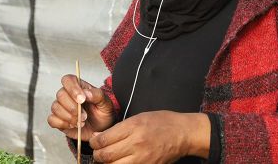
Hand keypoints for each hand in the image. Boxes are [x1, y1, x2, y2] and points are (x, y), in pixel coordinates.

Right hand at [47, 74, 114, 140]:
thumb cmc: (102, 113)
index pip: (68, 80)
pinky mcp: (58, 120)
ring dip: (69, 117)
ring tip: (81, 122)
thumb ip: (97, 95)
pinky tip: (72, 125)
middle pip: (60, 95)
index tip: (82, 100)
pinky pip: (52, 119)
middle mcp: (68, 95)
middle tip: (85, 116)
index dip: (73, 89)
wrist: (101, 129)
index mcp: (79, 87)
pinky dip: (62, 123)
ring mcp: (62, 107)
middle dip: (73, 107)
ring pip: (55, 107)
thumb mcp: (105, 102)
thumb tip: (86, 93)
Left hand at [89, 111, 209, 162]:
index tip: (94, 141)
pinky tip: (119, 162)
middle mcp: (136, 144)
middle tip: (98, 151)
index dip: (94, 142)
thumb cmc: (162, 123)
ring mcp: (142, 159)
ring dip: (106, 163)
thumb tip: (99, 137)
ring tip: (107, 158)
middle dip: (97, 154)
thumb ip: (119, 128)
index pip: (104, 139)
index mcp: (133, 127)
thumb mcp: (139, 118)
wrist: (183, 134)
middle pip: (106, 155)